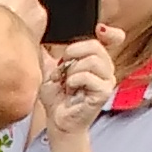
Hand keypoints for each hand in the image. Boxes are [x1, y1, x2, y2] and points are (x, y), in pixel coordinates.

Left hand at [39, 22, 122, 139]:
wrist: (57, 122)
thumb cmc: (57, 99)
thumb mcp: (50, 70)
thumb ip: (49, 53)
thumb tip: (39, 35)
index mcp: (96, 60)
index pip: (111, 39)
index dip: (109, 32)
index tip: (99, 29)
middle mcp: (106, 68)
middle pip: (95, 45)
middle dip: (72, 53)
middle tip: (62, 69)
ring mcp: (107, 80)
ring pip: (92, 60)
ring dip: (72, 70)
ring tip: (66, 83)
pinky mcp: (104, 92)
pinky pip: (88, 76)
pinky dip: (73, 80)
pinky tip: (70, 90)